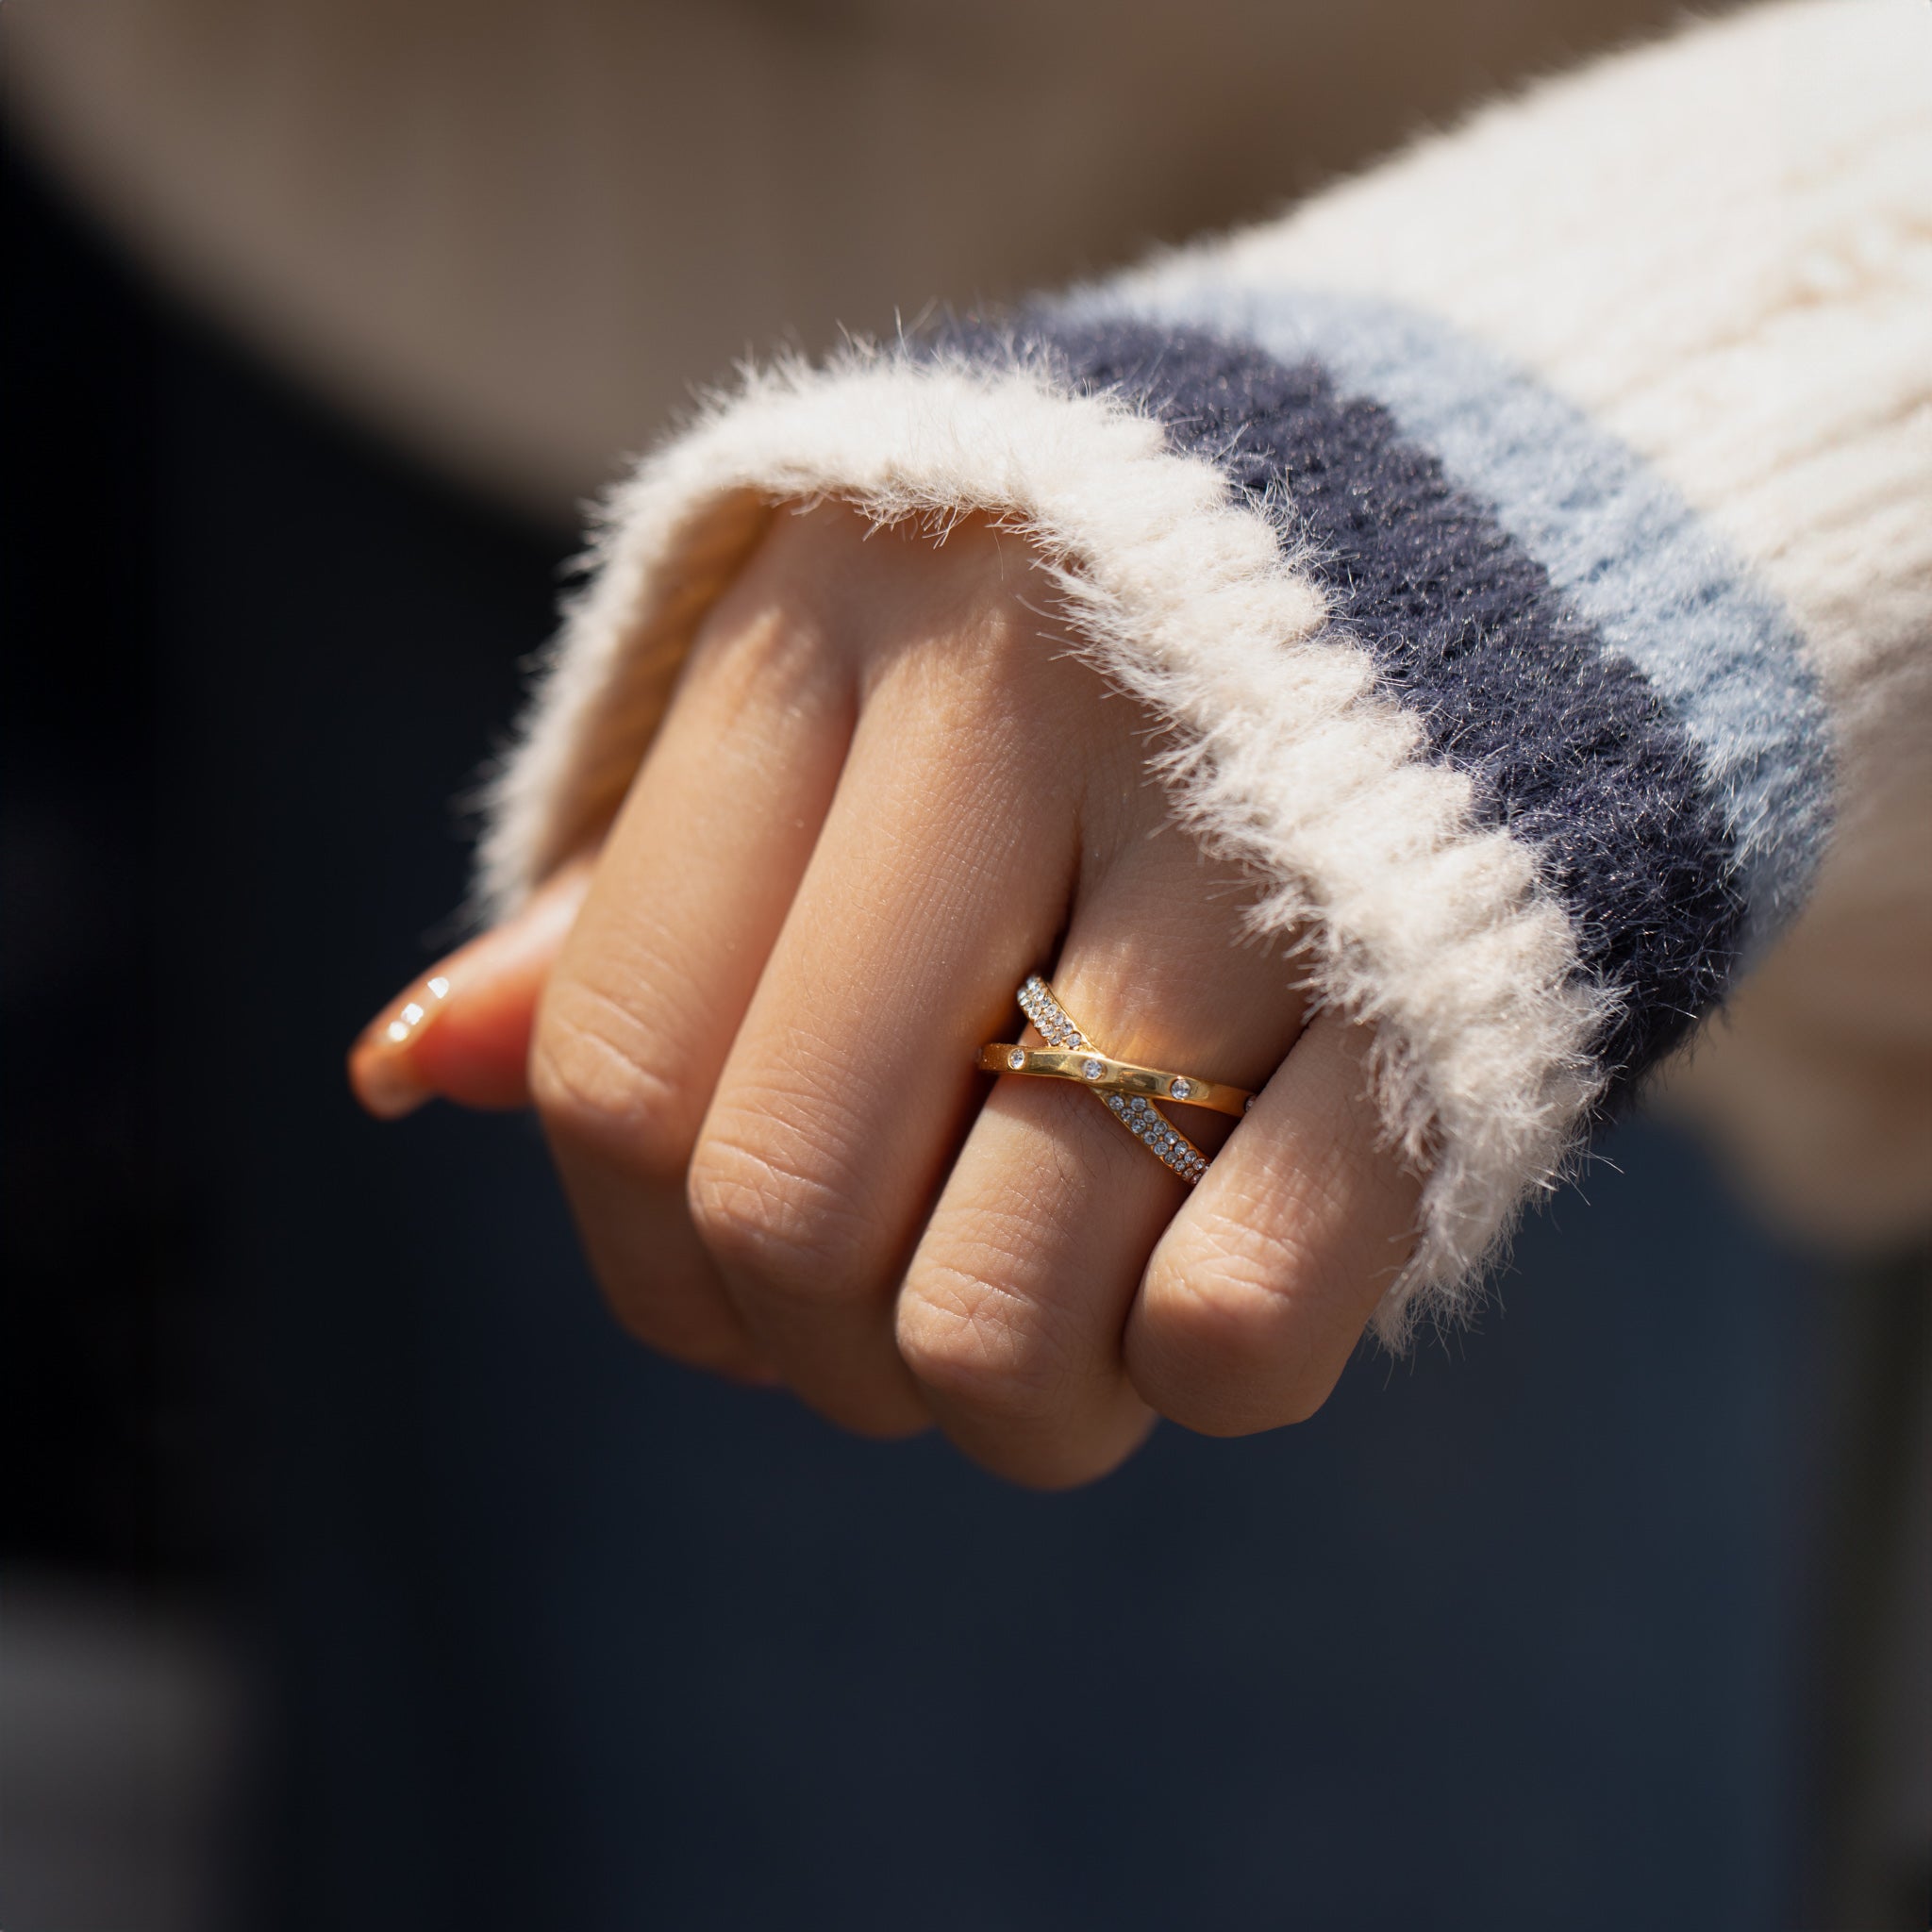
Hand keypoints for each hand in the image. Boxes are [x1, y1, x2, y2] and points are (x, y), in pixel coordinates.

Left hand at [351, 503, 1420, 1486]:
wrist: (1493, 521)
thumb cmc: (1108, 660)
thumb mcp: (858, 704)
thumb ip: (647, 896)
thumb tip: (401, 1069)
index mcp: (831, 619)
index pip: (619, 1066)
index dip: (653, 1267)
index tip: (739, 1306)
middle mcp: (1019, 699)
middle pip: (787, 1207)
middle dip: (826, 1361)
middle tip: (904, 1347)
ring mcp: (1242, 838)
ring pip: (995, 1315)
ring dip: (1007, 1410)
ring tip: (1054, 1349)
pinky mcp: (1441, 983)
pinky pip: (1236, 1324)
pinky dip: (1198, 1380)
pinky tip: (1208, 1303)